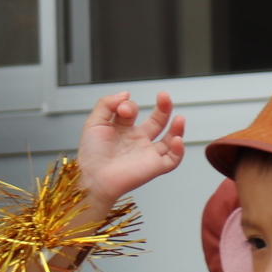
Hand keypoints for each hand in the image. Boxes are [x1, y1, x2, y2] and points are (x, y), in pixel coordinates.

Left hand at [74, 91, 184, 206]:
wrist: (93, 177)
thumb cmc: (91, 155)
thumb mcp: (94, 122)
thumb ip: (107, 104)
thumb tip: (126, 94)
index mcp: (122, 130)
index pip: (131, 112)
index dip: (129, 106)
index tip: (123, 108)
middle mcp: (136, 141)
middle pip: (156, 122)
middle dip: (163, 108)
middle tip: (164, 96)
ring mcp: (146, 154)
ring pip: (168, 141)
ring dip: (177, 128)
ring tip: (179, 118)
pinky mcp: (153, 167)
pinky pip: (172, 160)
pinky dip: (179, 151)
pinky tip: (176, 140)